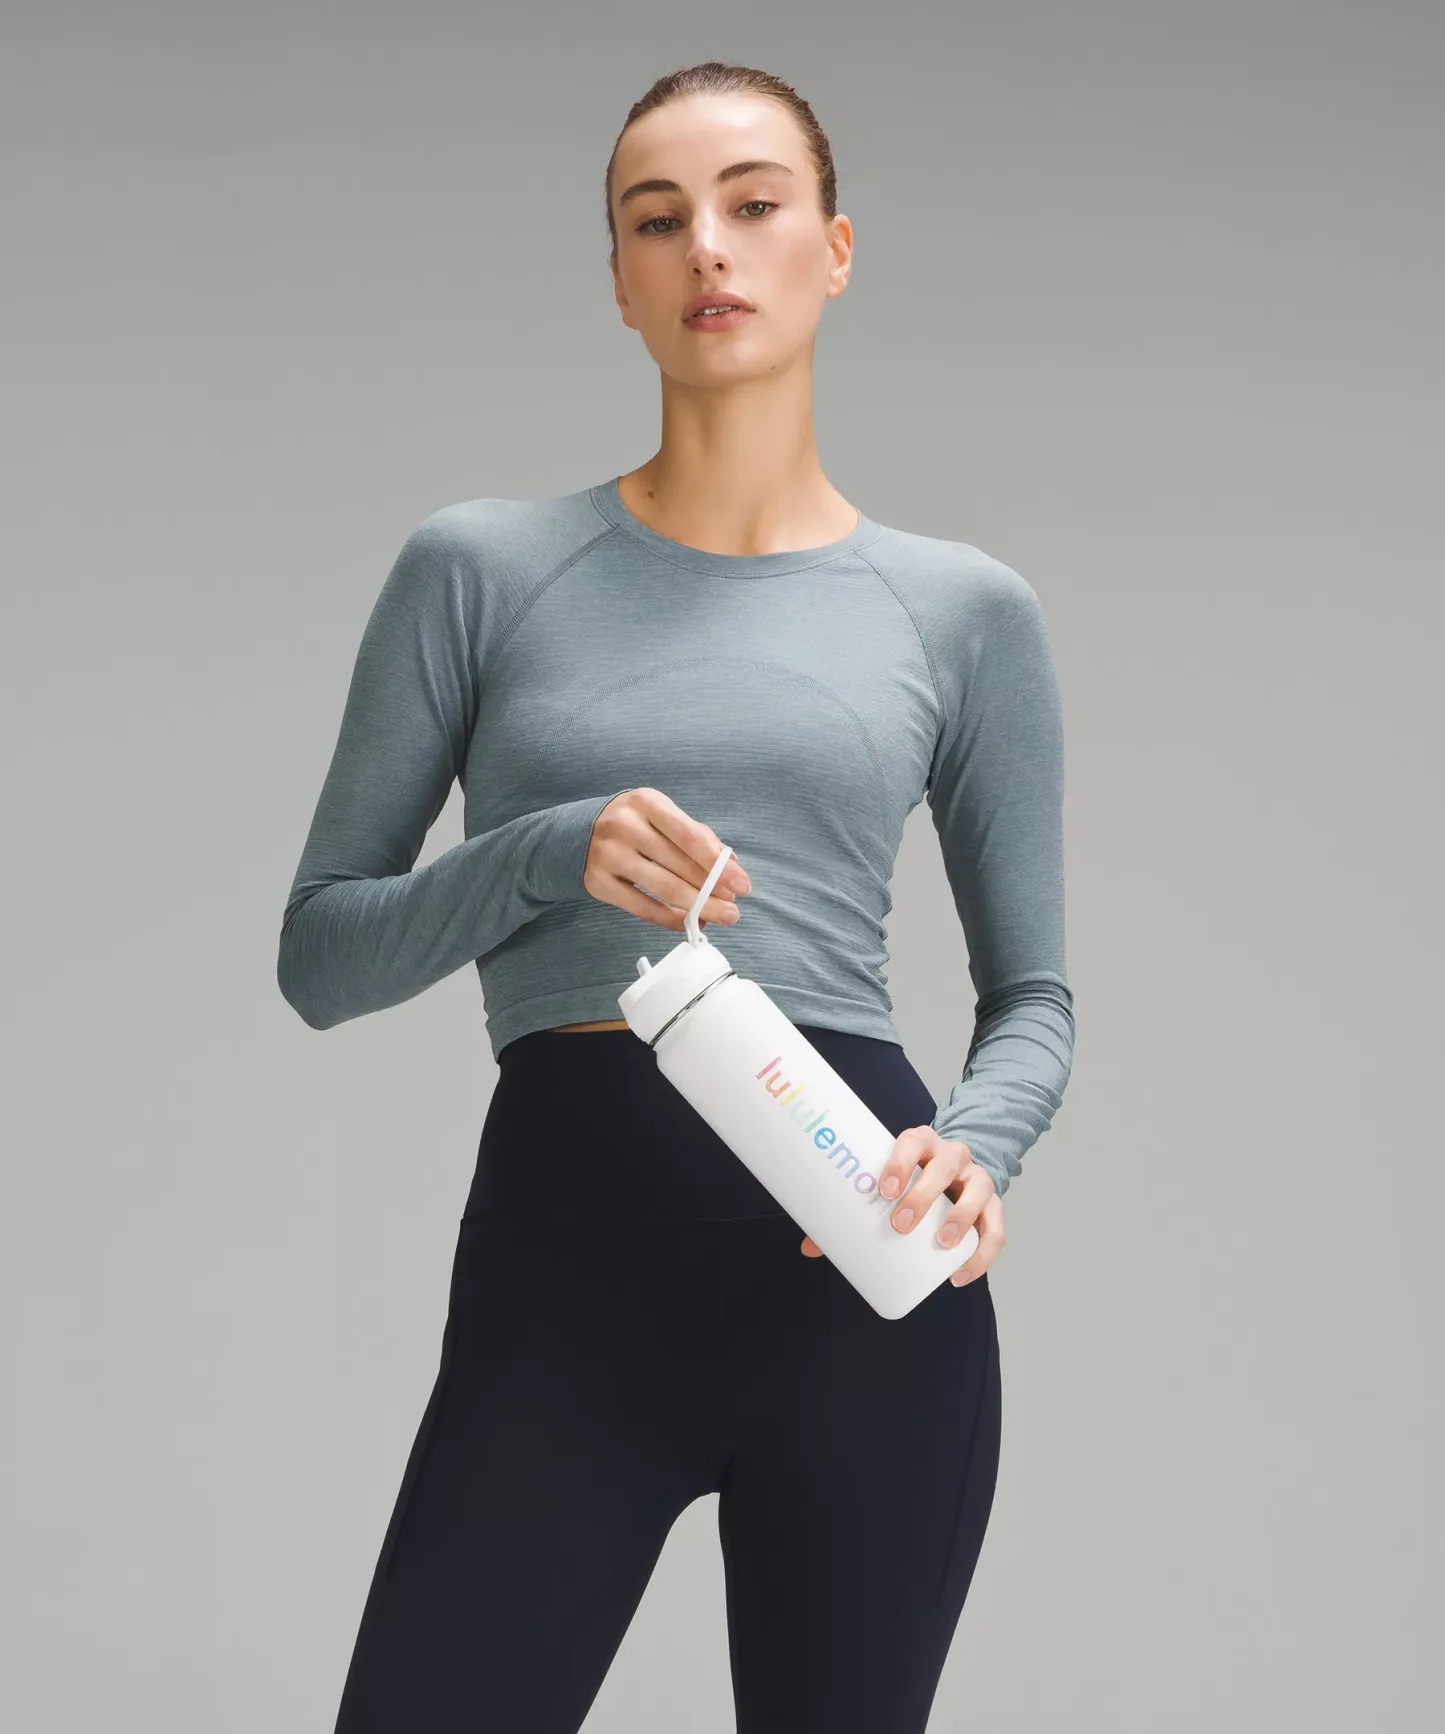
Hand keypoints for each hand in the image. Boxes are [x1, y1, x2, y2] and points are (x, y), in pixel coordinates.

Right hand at [583, 786, 751, 931]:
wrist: (573, 833)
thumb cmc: (630, 824)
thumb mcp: (659, 815)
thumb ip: (695, 835)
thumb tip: (730, 865)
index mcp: (647, 802)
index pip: (690, 836)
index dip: (719, 864)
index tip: (742, 884)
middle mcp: (624, 826)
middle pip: (679, 866)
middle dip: (713, 891)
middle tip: (734, 908)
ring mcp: (608, 855)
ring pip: (664, 888)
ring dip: (697, 907)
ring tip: (719, 917)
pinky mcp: (598, 882)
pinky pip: (642, 907)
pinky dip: (670, 918)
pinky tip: (688, 922)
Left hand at [799, 1126, 1003, 1285]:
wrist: (953, 1170)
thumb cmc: (909, 1178)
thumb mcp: (887, 1181)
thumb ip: (852, 1208)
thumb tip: (811, 1246)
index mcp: (921, 1142)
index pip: (912, 1141)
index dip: (899, 1161)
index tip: (884, 1189)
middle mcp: (952, 1154)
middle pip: (944, 1167)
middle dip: (923, 1195)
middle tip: (901, 1224)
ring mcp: (976, 1177)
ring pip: (978, 1191)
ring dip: (961, 1219)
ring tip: (942, 1245)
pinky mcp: (993, 1205)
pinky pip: (995, 1228)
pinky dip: (982, 1253)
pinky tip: (959, 1275)